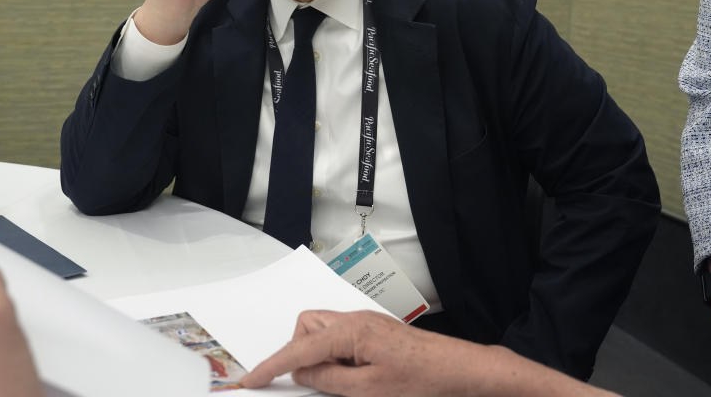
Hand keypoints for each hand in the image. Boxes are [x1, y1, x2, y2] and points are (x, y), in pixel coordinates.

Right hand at [242, 310, 614, 396]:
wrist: (461, 370)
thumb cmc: (423, 380)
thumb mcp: (369, 391)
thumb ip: (329, 380)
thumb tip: (302, 372)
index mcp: (351, 332)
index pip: (299, 349)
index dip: (271, 366)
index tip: (250, 380)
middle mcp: (356, 320)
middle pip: (307, 327)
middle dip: (297, 351)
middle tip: (305, 381)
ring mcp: (366, 324)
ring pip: (323, 330)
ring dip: (318, 354)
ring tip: (334, 382)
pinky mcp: (375, 332)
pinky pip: (341, 338)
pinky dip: (335, 355)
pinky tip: (349, 376)